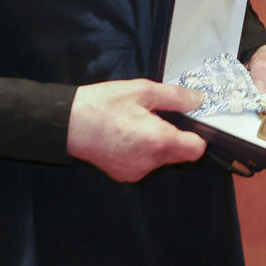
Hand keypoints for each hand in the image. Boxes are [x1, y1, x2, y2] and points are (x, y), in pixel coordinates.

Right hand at [66, 79, 208, 182]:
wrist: (67, 124)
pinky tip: (129, 136)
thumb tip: (198, 100)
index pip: (197, 150)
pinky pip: (146, 164)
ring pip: (163, 160)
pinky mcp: (124, 175)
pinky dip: (144, 152)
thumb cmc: (102, 105)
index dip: (199, 136)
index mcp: (157, 141)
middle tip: (160, 117)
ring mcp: (136, 172)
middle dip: (178, 137)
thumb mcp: (142, 91)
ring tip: (140, 124)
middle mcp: (149, 162)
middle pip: (181, 155)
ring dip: (160, 144)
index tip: (191, 123)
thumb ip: (175, 97)